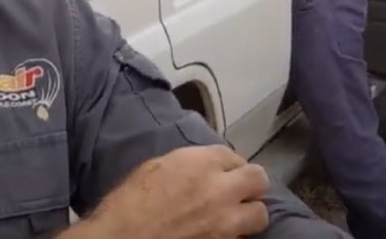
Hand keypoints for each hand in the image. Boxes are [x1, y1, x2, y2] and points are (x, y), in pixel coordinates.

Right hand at [80, 144, 269, 238]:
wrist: (124, 238)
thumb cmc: (130, 201)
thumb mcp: (156, 167)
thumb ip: (189, 163)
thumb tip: (202, 167)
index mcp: (201, 164)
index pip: (233, 155)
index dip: (227, 164)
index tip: (221, 171)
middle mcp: (221, 190)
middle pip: (259, 179)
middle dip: (249, 183)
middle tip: (237, 189)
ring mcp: (226, 223)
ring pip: (260, 214)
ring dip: (248, 212)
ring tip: (234, 215)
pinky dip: (235, 235)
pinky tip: (220, 233)